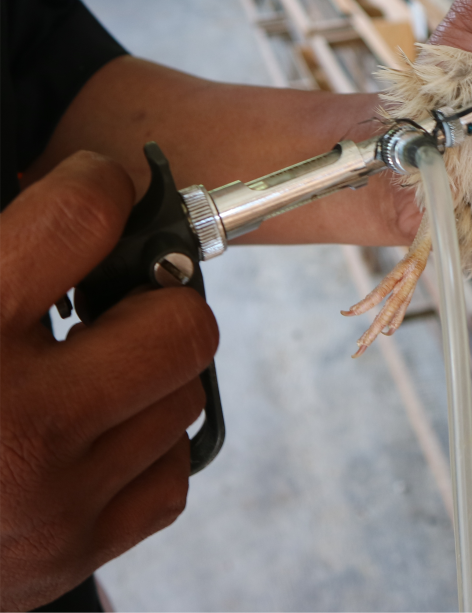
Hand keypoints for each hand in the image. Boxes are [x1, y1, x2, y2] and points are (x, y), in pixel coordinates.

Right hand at [0, 152, 217, 611]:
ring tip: (86, 368)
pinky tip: (89, 432)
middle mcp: (17, 427)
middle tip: (111, 296)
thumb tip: (90, 197)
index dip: (100, 185)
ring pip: (184, 396)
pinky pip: (169, 473)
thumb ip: (5, 252)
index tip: (100, 190)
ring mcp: (54, 503)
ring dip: (148, 372)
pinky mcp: (73, 555)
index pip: (81, 220)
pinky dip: (142, 445)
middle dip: (156, 296)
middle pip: (181, 323)